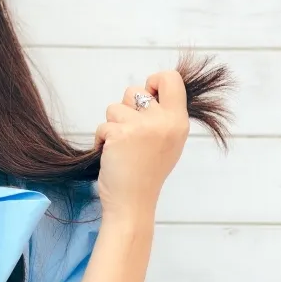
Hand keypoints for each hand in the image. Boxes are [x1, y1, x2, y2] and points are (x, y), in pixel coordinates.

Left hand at [93, 69, 189, 222]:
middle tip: (131, 134)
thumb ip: (162, 117)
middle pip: (134, 90)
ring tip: (122, 147)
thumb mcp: (168, 142)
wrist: (133, 203)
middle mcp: (164, 121)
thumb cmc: (146, 172)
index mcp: (179, 122)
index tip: (146, 99)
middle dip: (125, 108)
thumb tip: (148, 92)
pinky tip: (112, 155)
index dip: (154, 82)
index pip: (171, 78)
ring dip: (112, 125)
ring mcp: (142, 127)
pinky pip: (102, 125)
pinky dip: (102, 139)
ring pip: (114, 107)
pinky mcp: (120, 134)